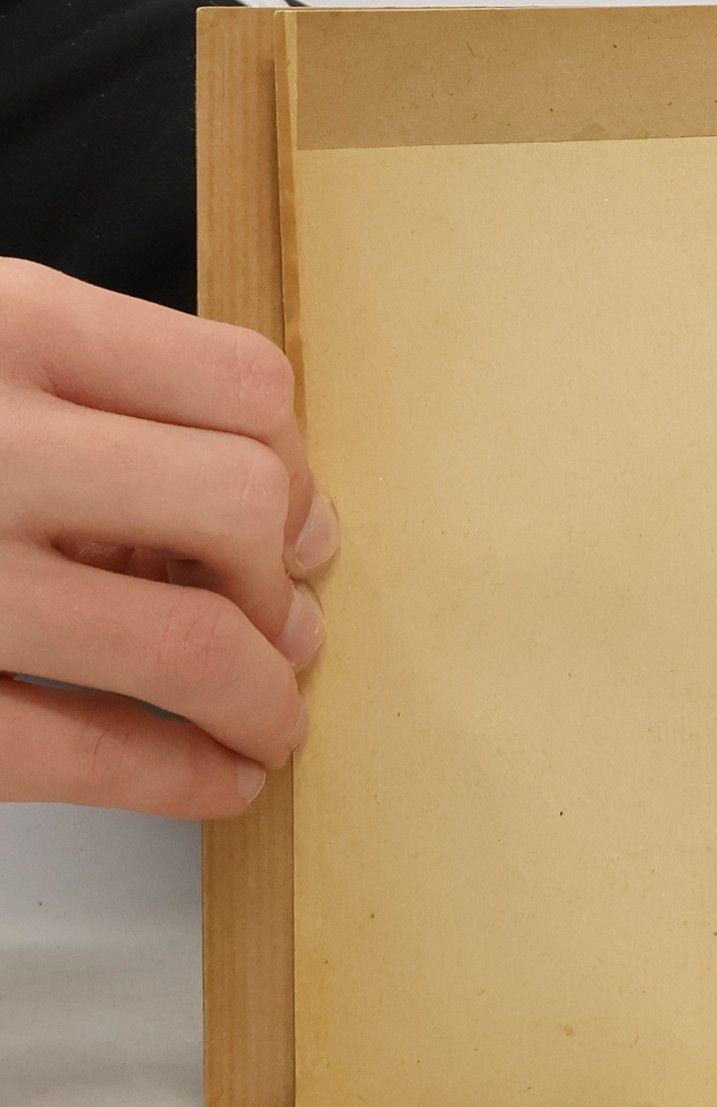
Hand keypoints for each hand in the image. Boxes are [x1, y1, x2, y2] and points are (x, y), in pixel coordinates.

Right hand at [0, 261, 335, 817]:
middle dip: (280, 580)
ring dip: (264, 699)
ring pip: (192, 645)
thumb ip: (98, 398)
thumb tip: (279, 510)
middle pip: (240, 505)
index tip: (297, 520)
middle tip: (288, 623)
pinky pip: (90, 755)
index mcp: (6, 327)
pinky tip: (216, 780)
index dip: (294, 465)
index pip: (243, 385)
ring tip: (272, 718)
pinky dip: (184, 780)